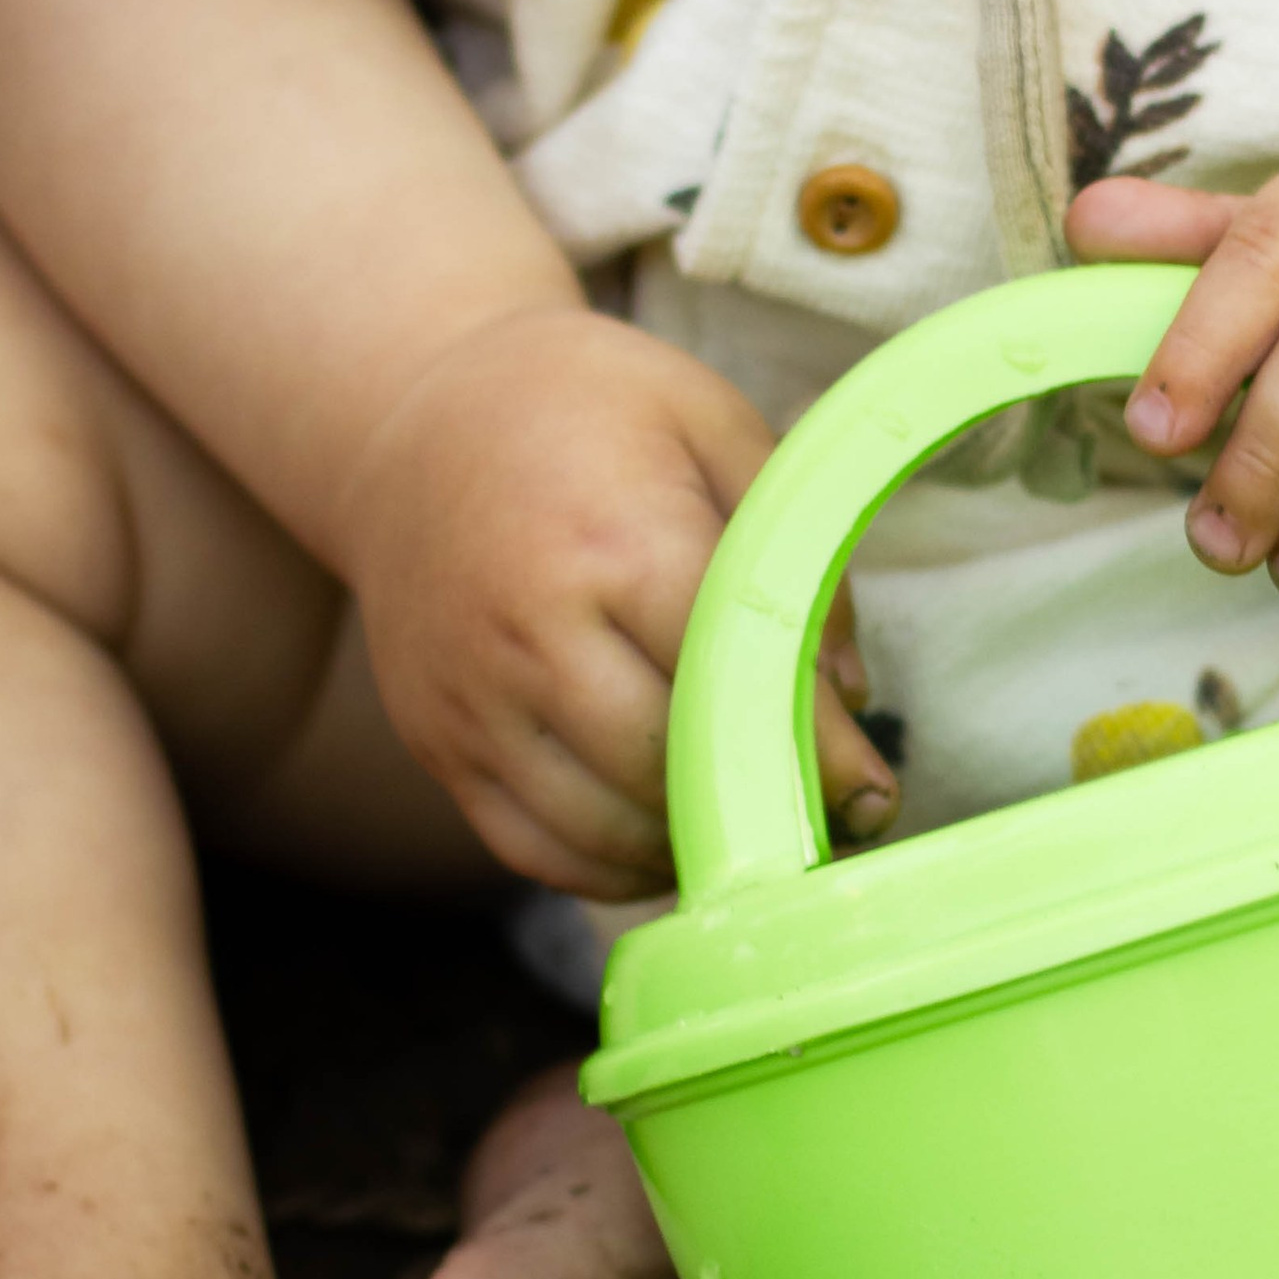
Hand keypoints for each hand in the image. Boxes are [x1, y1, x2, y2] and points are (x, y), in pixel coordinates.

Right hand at [339, 307, 894, 894]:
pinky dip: (610, 869)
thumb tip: (850, 693)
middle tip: (821, 825)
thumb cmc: (583, 408)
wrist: (405, 418)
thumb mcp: (709, 420)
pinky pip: (531, 847)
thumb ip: (795, 545)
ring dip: (687, 851)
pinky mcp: (437, 739)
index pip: (735, 677)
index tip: (873, 793)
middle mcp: (531, 632)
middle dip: (755, 812)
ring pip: (598, 829)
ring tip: (750, 833)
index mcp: (614, 543)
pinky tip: (668, 846)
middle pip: (664, 769)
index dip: (814, 748)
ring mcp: (473, 696)